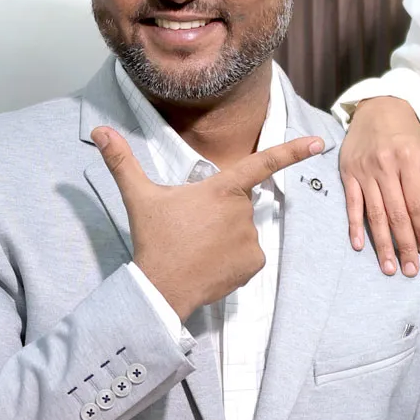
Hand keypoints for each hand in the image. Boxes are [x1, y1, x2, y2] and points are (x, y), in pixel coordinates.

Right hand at [91, 126, 324, 319]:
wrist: (160, 288)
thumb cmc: (154, 238)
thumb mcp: (139, 197)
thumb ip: (122, 161)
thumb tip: (99, 131)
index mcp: (222, 188)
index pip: (263, 163)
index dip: (293, 150)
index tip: (320, 141)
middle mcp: (242, 211)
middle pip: (239, 203)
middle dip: (220, 211)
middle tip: (192, 227)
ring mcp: (250, 239)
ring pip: (243, 229)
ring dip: (226, 234)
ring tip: (198, 247)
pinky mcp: (254, 263)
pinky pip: (248, 254)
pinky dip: (234, 257)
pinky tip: (211, 263)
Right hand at [338, 97, 419, 276]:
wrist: (378, 107)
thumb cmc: (406, 136)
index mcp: (408, 160)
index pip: (417, 205)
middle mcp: (385, 166)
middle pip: (396, 213)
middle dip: (404, 245)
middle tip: (409, 269)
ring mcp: (364, 170)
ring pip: (374, 213)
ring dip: (381, 243)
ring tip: (388, 267)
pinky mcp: (347, 172)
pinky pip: (352, 204)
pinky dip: (354, 226)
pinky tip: (360, 246)